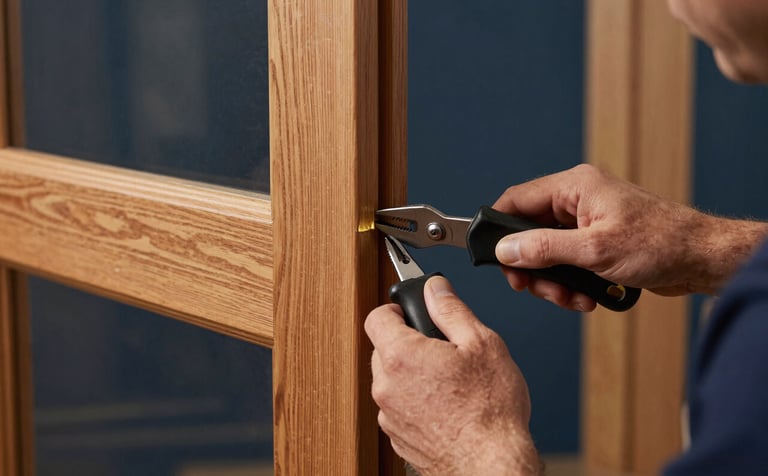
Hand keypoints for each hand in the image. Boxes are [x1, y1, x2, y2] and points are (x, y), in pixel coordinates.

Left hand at [365, 276, 540, 475]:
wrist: (491, 465)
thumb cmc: (489, 410)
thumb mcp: (481, 343)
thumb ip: (451, 309)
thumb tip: (435, 288)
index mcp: (401, 356)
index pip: (377, 317)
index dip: (396, 310)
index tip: (413, 313)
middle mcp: (386, 387)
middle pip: (383, 349)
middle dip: (408, 343)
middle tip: (442, 349)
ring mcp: (389, 416)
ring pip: (392, 380)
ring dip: (412, 375)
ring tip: (449, 381)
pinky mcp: (398, 438)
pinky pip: (399, 407)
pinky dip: (416, 401)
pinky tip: (447, 406)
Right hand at [493, 164, 767, 308]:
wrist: (701, 259)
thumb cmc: (660, 243)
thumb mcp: (593, 250)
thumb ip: (544, 249)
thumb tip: (505, 249)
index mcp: (574, 187)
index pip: (517, 200)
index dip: (498, 228)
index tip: (492, 255)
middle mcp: (578, 200)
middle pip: (529, 231)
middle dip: (531, 265)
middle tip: (531, 287)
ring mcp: (588, 222)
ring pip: (548, 252)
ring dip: (553, 280)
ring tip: (569, 298)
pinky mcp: (597, 242)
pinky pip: (568, 262)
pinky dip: (571, 283)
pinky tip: (586, 297)